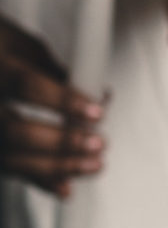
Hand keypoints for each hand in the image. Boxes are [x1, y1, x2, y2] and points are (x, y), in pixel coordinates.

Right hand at [0, 13, 104, 196]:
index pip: (27, 86)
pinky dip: (38, 180)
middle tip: (98, 143)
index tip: (98, 111)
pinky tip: (64, 187)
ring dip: (56, 168)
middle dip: (61, 142)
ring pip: (10, 158)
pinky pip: (7, 169)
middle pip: (15, 132)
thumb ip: (52, 68)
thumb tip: (98, 94)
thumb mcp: (15, 41)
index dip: (64, 101)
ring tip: (93, 165)